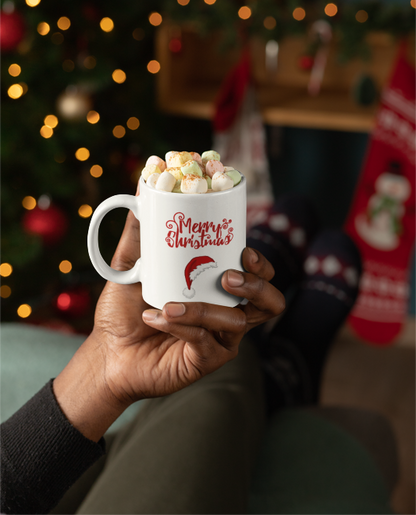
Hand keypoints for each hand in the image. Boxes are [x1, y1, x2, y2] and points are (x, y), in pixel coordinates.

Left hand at [54, 186, 284, 440]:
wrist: (107, 351)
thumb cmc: (124, 309)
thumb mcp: (131, 265)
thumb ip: (140, 232)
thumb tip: (142, 188)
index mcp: (217, 288)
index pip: (257, 274)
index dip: (260, 263)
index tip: (244, 249)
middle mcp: (226, 313)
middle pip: (269, 303)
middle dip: (257, 286)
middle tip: (228, 276)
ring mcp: (219, 340)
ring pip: (238, 322)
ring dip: (205, 309)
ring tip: (172, 303)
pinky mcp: (204, 361)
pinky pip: (205, 341)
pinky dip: (181, 326)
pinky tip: (156, 317)